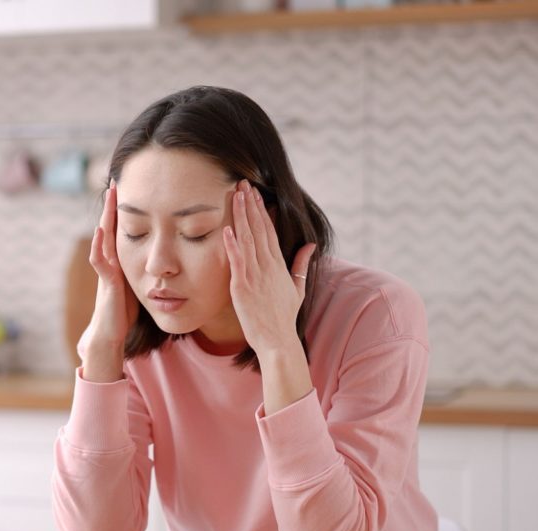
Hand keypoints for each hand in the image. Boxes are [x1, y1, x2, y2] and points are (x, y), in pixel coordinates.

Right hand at [82, 181, 138, 381]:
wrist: (111, 333)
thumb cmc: (126, 311)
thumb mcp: (140, 283)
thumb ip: (148, 269)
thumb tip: (168, 258)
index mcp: (121, 259)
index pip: (124, 229)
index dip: (127, 209)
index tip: (132, 187)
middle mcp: (112, 261)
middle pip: (112, 226)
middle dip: (114, 205)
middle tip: (116, 180)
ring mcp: (107, 270)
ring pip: (104, 237)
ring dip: (106, 216)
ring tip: (110, 195)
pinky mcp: (106, 282)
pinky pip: (99, 260)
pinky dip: (98, 244)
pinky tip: (100, 229)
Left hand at [223, 180, 315, 357]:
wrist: (278, 340)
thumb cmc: (284, 317)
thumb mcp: (298, 288)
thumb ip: (301, 264)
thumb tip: (310, 245)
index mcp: (279, 265)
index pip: (269, 231)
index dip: (262, 211)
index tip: (255, 194)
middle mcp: (267, 267)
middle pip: (258, 229)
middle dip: (250, 205)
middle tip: (243, 183)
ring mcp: (254, 276)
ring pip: (247, 240)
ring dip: (241, 216)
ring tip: (236, 195)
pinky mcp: (242, 287)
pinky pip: (237, 262)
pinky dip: (232, 245)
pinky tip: (227, 229)